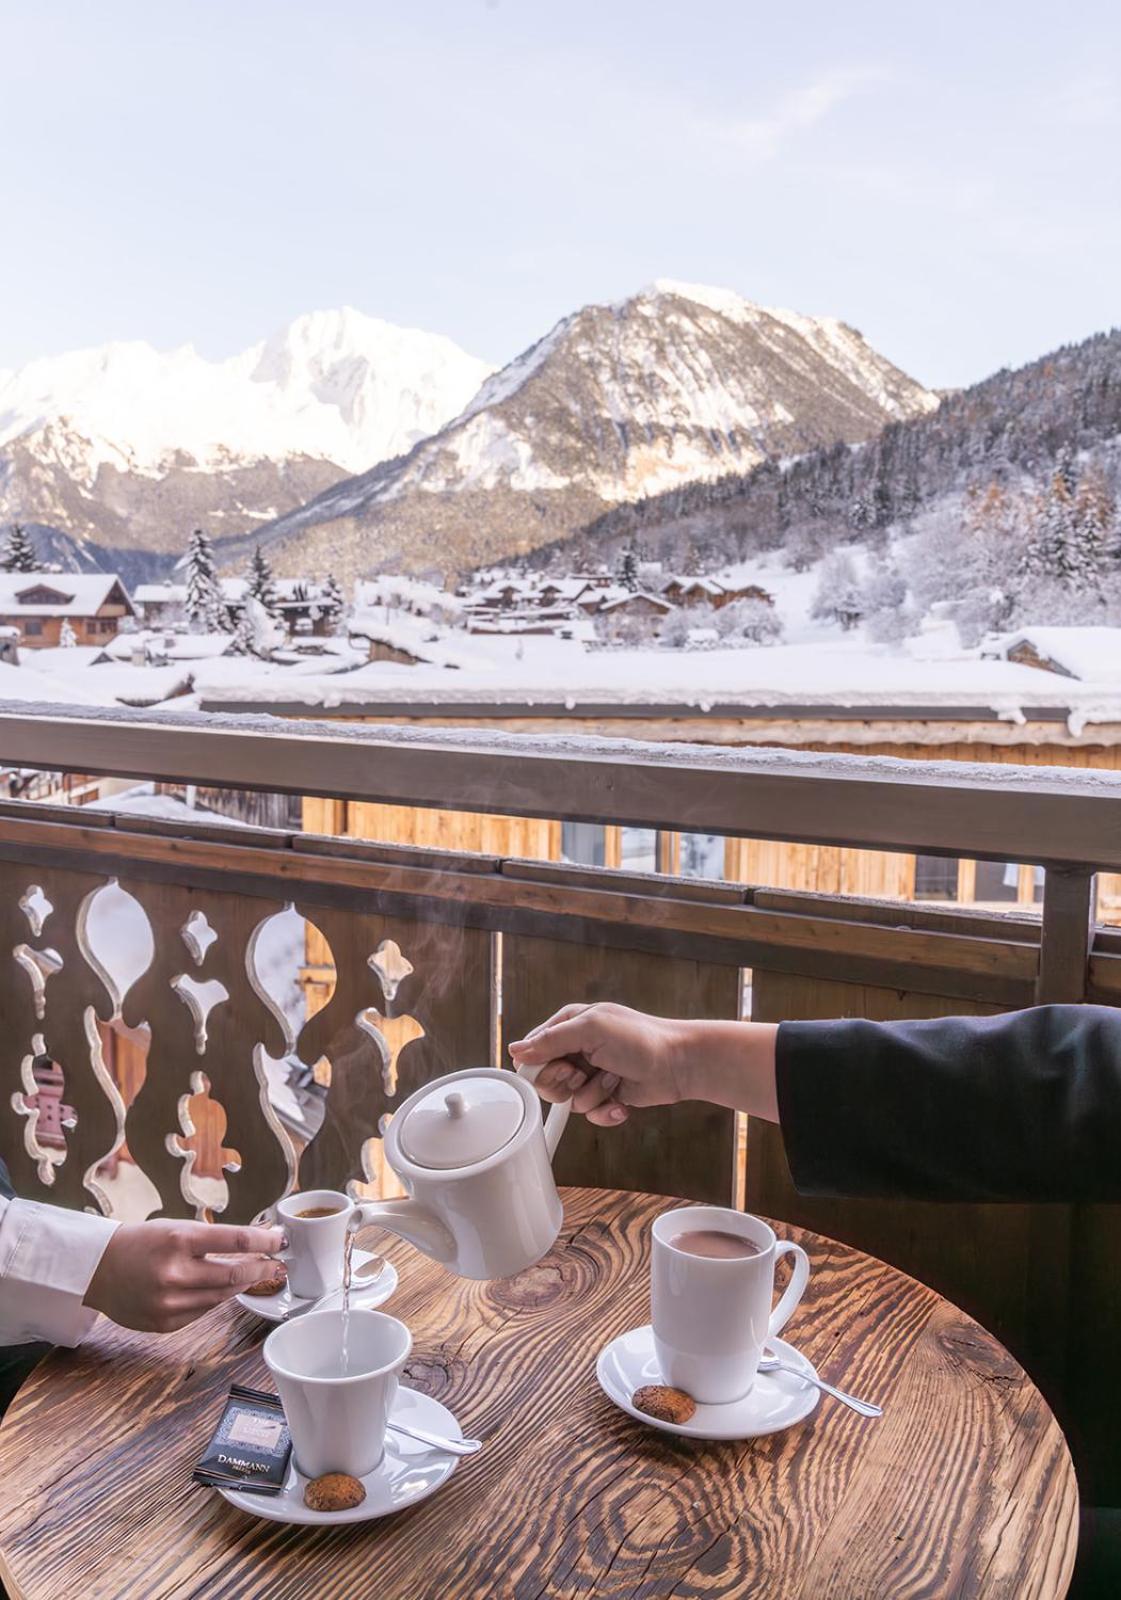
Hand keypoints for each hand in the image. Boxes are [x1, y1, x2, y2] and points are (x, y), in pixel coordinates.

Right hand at [84, 1219, 285, 1332]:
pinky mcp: (165, 1323)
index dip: (265, 1242)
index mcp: (179, 1239)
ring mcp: (169, 1302)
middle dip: (262, 1269)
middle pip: (234, 1275)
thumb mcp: (177, 1228)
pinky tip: (222, 1290)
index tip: (281, 1241)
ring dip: (243, 1286)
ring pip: (222, 1297)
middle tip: (278, 1265)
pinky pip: (203, 1312)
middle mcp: (174, 1272)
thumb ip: (215, 1238)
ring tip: (257, 1275)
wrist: (98, 1269)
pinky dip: (216, 1300)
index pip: (235, 1241)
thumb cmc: (142, 1242)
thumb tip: (257, 1240)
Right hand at [508, 1003, 690, 1126]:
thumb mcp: (591, 1030)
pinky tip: (620, 1100)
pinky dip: (605, 1111)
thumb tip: (516, 1050)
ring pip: (568, 1101)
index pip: (532, 1052)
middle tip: (585, 1074)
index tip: (565, 1068)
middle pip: (546, 1081)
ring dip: (593, 1095)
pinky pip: (589, 1114)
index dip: (543, 1067)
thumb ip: (551, 1041)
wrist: (679, 1063)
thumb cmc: (641, 1038)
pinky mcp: (605, 1095)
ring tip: (613, 1078)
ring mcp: (590, 1073)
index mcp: (569, 1025)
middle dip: (568, 1084)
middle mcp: (577, 1049)